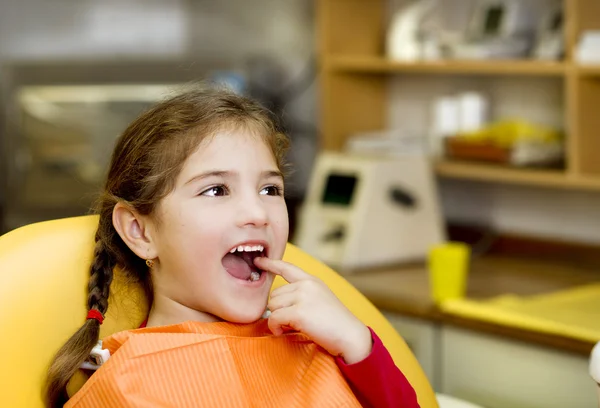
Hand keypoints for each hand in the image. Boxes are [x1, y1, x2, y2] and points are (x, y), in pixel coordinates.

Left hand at [254, 257, 372, 363]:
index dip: (271, 264)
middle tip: (292, 322)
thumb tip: (275, 305)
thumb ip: (301, 296)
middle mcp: (306, 285)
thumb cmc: (335, 324)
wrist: (350, 336)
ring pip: (272, 306)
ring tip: (291, 327)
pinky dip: (275, 328)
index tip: (259, 260)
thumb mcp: (320, 300)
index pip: (287, 268)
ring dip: (277, 320)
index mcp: (312, 281)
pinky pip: (274, 318)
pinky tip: (284, 332)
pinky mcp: (299, 312)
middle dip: (279, 310)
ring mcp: (303, 297)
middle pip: (274, 295)